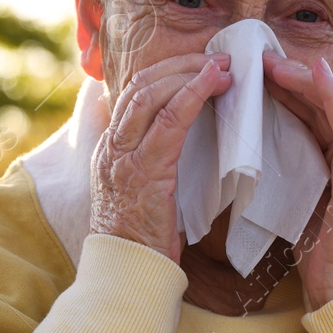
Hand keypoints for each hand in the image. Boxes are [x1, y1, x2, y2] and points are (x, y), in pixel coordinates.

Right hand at [90, 52, 232, 263]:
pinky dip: (192, 93)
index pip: (132, 95)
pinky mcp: (144, 170)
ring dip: (189, 72)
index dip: (165, 73)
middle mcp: (111, 147)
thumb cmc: (146, 242)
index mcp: (111, 151)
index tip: (196, 65)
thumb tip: (181, 147)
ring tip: (221, 65)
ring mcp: (123, 157)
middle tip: (216, 57)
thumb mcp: (146, 195)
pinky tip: (213, 82)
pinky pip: (169, 120)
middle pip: (140, 85)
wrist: (131, 275)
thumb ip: (157, 166)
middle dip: (180, 64)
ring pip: (151, 94)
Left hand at [262, 51, 332, 306]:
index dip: (294, 92)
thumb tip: (260, 157)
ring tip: (275, 64)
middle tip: (262, 60)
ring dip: (308, 82)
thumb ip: (293, 177)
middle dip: (296, 80)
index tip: (263, 75)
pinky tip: (318, 75)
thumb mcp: (301, 206)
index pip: (321, 117)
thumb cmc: (323, 258)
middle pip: (330, 106)